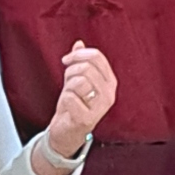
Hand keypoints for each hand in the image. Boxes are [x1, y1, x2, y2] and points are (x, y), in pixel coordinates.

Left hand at [40, 40, 116, 163]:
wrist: (67, 131)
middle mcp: (109, 94)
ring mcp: (100, 108)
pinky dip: (64, 101)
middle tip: (67, 81)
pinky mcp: (88, 119)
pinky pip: (69, 98)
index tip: (66, 60)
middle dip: (71, 71)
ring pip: (79, 81)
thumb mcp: (76, 79)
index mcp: (110, 82)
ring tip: (69, 95)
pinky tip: (68, 108)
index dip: (78, 54)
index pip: (97, 57)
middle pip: (86, 68)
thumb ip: (80, 62)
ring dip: (67, 87)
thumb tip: (79, 43)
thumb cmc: (74, 105)